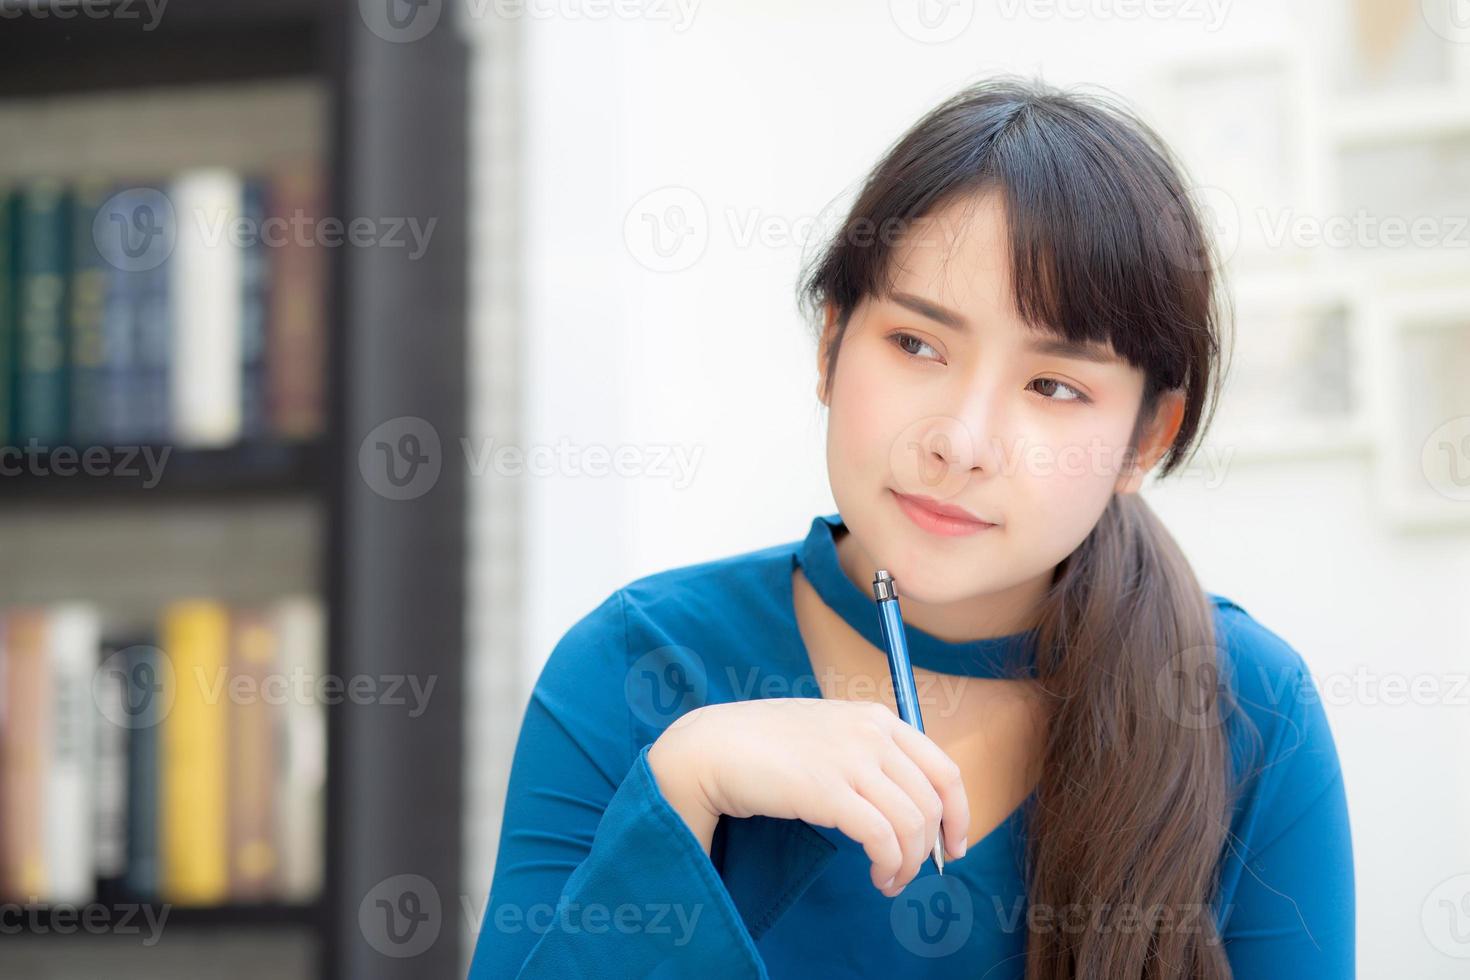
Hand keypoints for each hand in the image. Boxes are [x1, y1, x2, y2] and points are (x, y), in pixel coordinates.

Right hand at [648, 698, 969, 897]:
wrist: (712, 747)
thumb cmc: (765, 745)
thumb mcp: (829, 734)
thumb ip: (866, 753)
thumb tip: (903, 801)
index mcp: (876, 717)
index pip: (943, 768)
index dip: (958, 813)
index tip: (952, 845)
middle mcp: (871, 732)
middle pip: (931, 801)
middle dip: (930, 848)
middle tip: (914, 874)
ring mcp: (851, 759)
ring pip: (911, 824)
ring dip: (908, 864)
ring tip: (889, 881)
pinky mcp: (828, 790)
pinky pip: (882, 838)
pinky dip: (889, 865)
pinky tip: (877, 877)